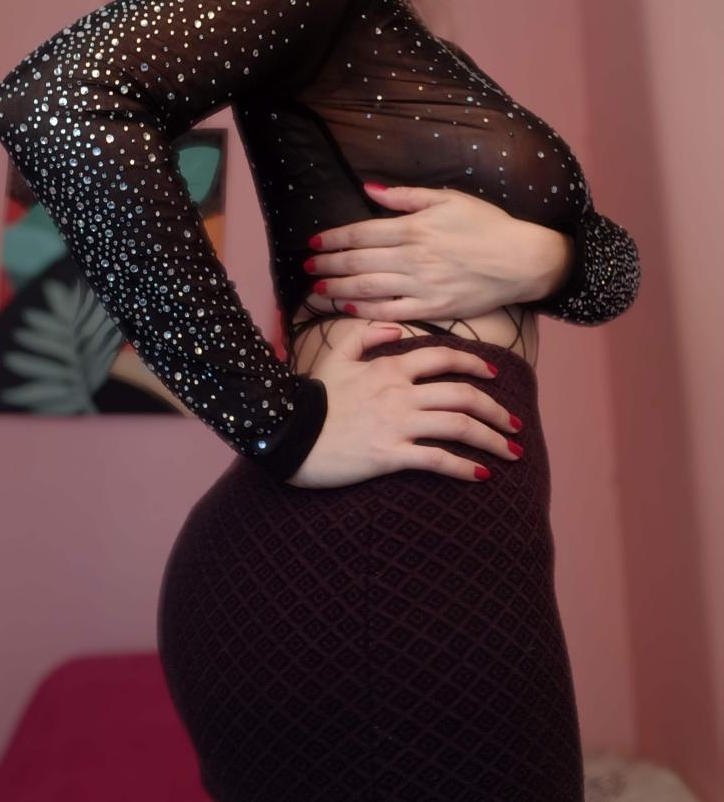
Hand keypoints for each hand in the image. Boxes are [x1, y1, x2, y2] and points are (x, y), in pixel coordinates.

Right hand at [287, 320, 524, 489]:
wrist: (286, 433)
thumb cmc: (312, 396)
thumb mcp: (334, 355)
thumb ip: (366, 334)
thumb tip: (397, 326)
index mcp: (390, 367)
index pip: (443, 358)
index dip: (474, 364)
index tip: (494, 374)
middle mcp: (400, 393)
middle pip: (462, 395)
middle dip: (496, 410)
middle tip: (515, 424)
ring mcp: (397, 425)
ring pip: (458, 426)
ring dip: (491, 439)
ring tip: (512, 452)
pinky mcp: (389, 455)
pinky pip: (437, 460)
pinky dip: (464, 467)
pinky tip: (482, 476)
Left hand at [303, 183, 559, 323]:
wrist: (522, 260)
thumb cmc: (486, 225)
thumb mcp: (448, 199)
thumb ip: (406, 196)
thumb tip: (370, 188)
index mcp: (415, 228)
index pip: (362, 233)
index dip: (333, 238)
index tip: (313, 241)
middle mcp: (414, 257)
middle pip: (358, 262)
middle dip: (327, 264)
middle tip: (306, 266)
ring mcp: (422, 286)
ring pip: (368, 288)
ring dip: (336, 288)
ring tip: (315, 288)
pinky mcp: (433, 309)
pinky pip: (390, 310)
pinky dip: (364, 309)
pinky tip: (346, 307)